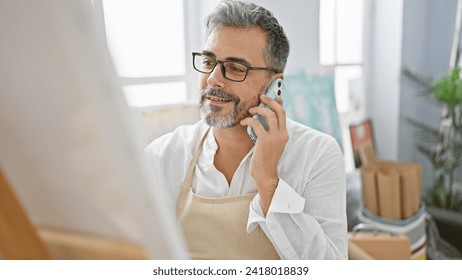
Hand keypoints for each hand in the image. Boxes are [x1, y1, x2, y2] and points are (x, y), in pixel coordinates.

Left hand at [240, 95, 288, 214]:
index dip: (278, 103)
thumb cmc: (265, 159)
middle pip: (279, 110)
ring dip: (258, 109)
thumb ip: (270, 131)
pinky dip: (249, 120)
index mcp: (284, 134)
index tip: (274, 96)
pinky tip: (244, 122)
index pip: (283, 114)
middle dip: (270, 101)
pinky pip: (257, 124)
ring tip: (251, 111)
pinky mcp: (265, 141)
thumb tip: (265, 119)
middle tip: (261, 97)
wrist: (265, 174)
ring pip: (269, 114)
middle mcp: (282, 134)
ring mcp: (274, 138)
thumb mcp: (271, 144)